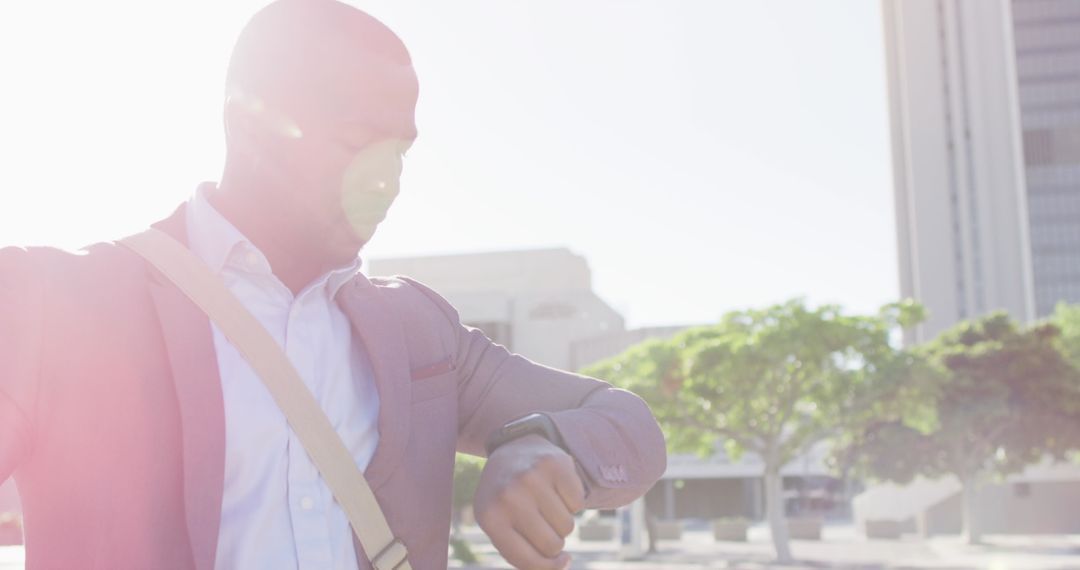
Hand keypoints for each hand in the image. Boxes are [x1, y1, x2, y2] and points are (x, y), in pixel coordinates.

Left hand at [474, 434, 585, 569]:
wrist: (512, 448)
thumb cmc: (507, 499)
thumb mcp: (501, 526)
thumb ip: (525, 554)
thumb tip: (564, 564)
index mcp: (490, 518)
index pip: (527, 560)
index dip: (548, 567)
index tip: (558, 561)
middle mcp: (508, 496)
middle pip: (552, 545)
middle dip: (554, 541)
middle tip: (543, 522)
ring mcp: (531, 477)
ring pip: (568, 526)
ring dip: (562, 521)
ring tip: (546, 503)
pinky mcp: (555, 464)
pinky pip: (579, 503)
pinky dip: (572, 502)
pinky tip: (556, 488)